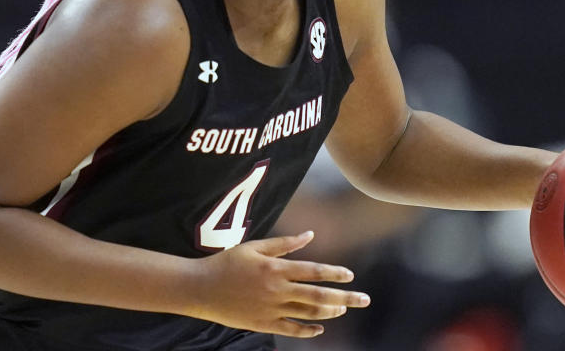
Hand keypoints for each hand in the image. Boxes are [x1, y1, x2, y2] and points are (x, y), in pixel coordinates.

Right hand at [190, 231, 370, 337]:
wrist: (199, 288)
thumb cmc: (227, 263)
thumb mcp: (255, 247)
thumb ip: (284, 244)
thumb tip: (310, 234)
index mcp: (275, 269)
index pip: (313, 271)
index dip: (334, 273)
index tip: (350, 275)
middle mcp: (277, 290)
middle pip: (318, 295)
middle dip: (345, 297)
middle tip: (365, 299)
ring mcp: (270, 309)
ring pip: (308, 313)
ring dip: (329, 311)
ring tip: (343, 308)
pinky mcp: (262, 324)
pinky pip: (291, 329)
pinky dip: (308, 329)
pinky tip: (320, 327)